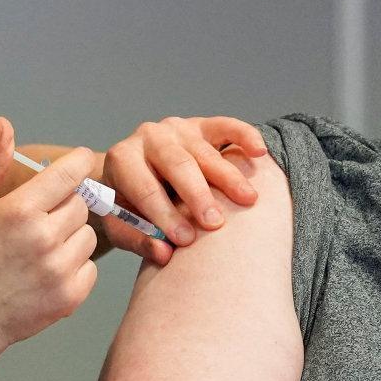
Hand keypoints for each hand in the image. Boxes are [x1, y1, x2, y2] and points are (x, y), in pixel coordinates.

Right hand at [0, 117, 98, 359]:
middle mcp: (44, 240)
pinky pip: (90, 266)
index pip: (69, 173)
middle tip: (40, 217)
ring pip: (88, 235)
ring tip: (40, 247)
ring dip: (71, 235)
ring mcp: (59, 271)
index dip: (78, 163)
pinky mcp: (70, 297)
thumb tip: (4, 123)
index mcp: (18, 212)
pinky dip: (74, 266)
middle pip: (81, 204)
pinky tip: (45, 271)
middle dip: (65, 205)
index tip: (79, 162)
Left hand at [98, 115, 267, 259]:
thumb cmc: (128, 204)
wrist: (129, 174)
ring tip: (248, 200)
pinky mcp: (200, 126)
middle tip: (215, 223)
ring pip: (205, 153)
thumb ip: (138, 239)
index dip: (165, 215)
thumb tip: (163, 254)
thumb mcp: (121, 224)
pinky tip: (260, 152)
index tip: (185, 241)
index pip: (144, 188)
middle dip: (198, 195)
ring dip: (228, 177)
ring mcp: (177, 129)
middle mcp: (148, 137)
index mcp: (122, 160)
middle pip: (178, 165)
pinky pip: (225, 126)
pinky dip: (244, 136)